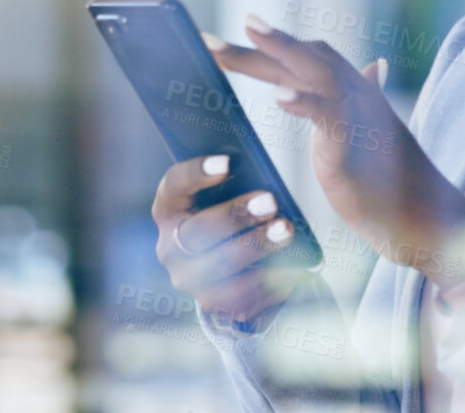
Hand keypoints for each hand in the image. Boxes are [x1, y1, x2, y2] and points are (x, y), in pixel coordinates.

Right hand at [150, 153, 312, 328]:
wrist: (230, 272)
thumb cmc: (231, 220)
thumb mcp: (226, 197)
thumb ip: (235, 183)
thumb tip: (261, 170)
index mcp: (171, 210)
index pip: (174, 186)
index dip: (196, 173)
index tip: (226, 162)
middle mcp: (171, 247)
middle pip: (199, 230)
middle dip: (236, 214)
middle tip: (270, 201)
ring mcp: (189, 279)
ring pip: (222, 266)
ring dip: (257, 246)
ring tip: (286, 230)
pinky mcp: (212, 303)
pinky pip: (242, 296)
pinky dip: (271, 279)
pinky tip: (294, 266)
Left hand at [203, 16, 464, 279]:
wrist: (423, 219)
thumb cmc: (395, 181)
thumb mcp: (373, 134)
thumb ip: (367, 97)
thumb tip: (376, 66)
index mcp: (352, 92)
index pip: (306, 59)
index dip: (267, 46)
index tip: (224, 41)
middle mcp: (356, 94)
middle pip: (303, 56)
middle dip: (258, 43)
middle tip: (207, 38)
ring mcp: (358, 114)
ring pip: (316, 70)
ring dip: (280, 49)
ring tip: (247, 30)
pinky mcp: (356, 143)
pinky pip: (328, 115)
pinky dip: (305, 101)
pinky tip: (279, 95)